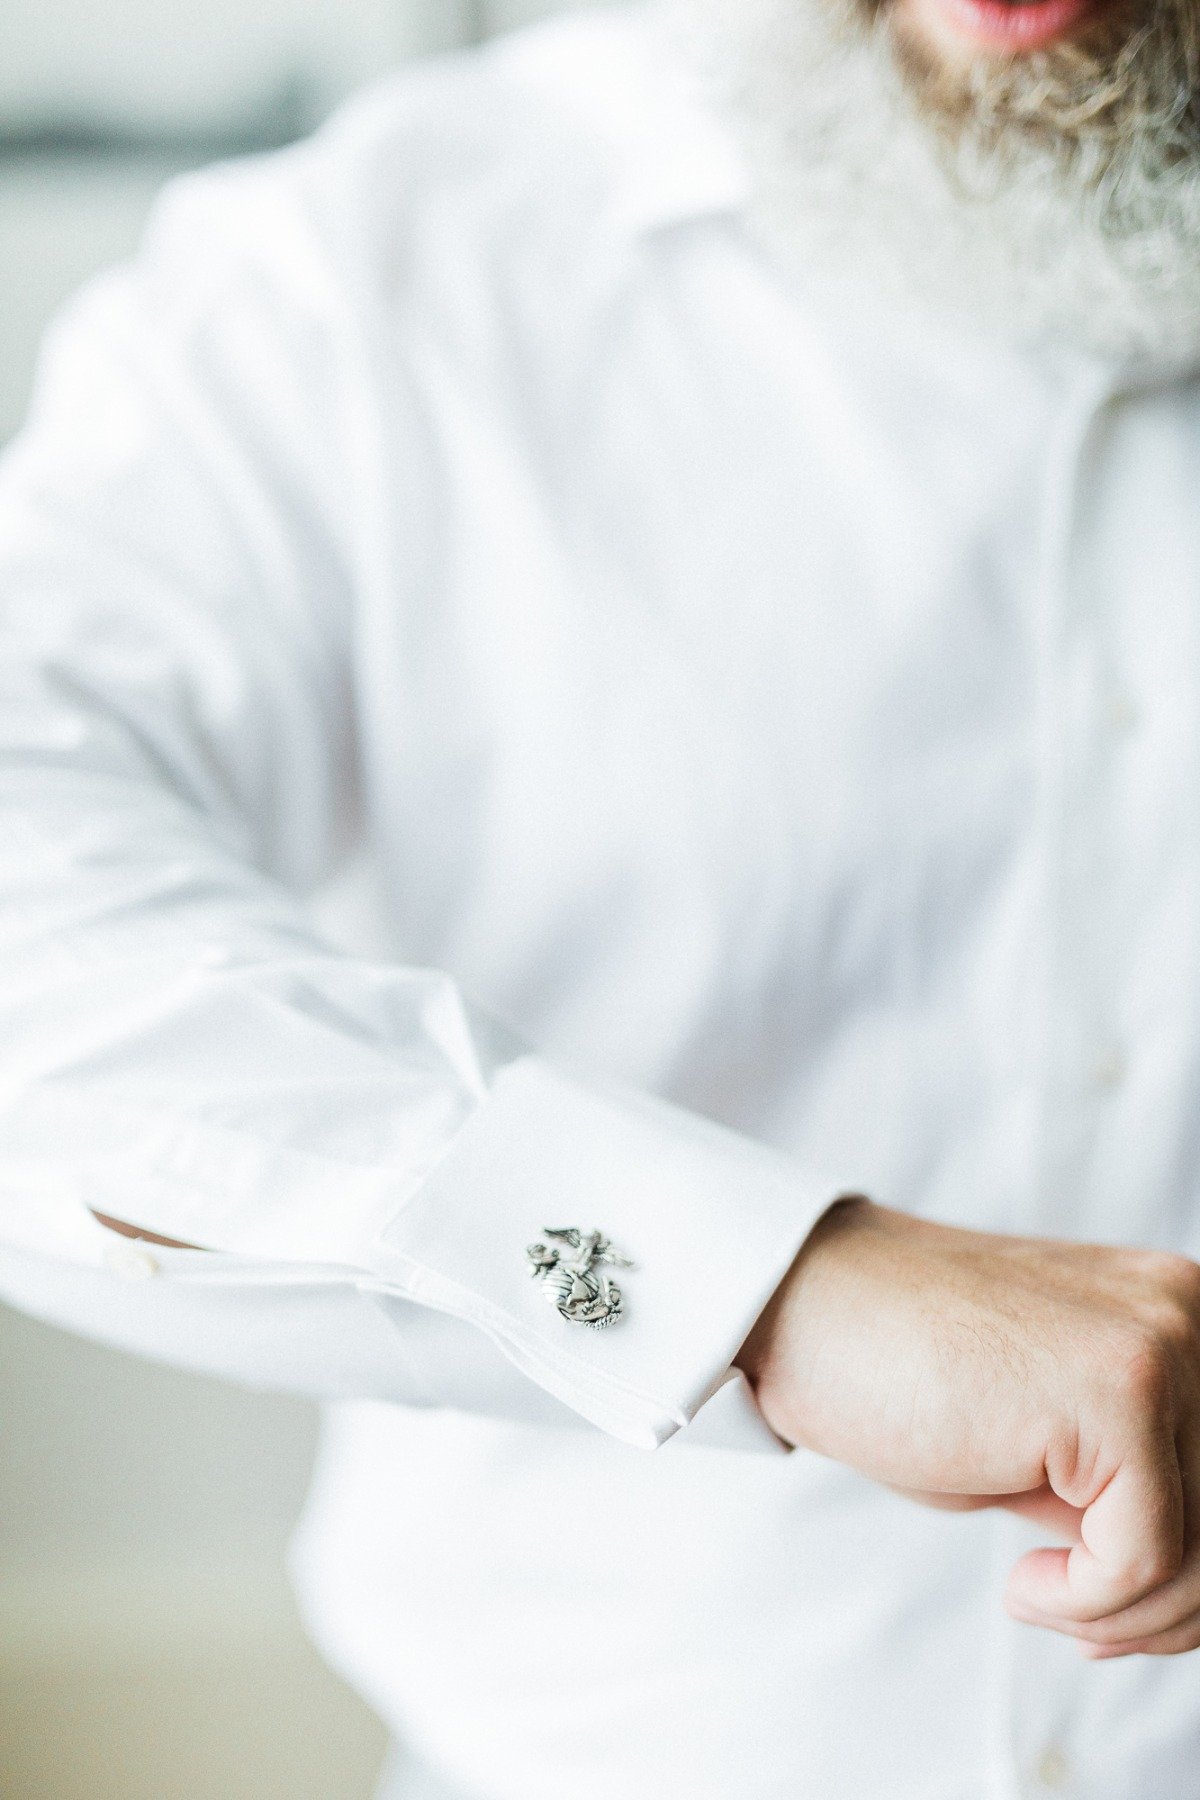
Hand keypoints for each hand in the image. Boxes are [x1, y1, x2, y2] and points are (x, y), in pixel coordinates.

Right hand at [737, 1198, 1199, 1657]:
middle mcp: (1188, 1313)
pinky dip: (1082, 1601)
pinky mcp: (1117, 1390)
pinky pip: (1145, 1558)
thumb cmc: (899, 1368)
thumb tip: (1188, 1598)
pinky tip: (1018, 1582)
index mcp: (1180, 1311)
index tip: (1114, 1614)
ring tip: (1036, 1595)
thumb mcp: (1045, 1439)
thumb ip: (1123, 1485)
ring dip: (1122, 1614)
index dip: (1185, 1579)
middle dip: (1165, 1608)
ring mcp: (1158, 1345)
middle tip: (1082, 1626)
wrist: (800, 1303)